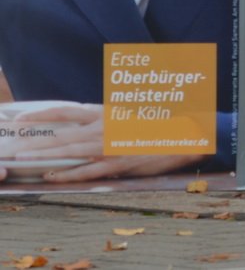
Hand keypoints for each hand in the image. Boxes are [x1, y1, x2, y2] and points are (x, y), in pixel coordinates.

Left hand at [8, 103, 202, 182]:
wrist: (185, 134)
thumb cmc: (157, 123)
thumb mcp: (129, 113)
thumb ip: (105, 118)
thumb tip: (84, 122)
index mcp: (105, 112)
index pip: (65, 111)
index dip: (41, 115)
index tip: (22, 119)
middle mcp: (103, 127)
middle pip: (61, 134)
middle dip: (35, 141)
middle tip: (13, 145)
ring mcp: (109, 146)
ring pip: (69, 152)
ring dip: (44, 157)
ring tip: (23, 160)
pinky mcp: (117, 164)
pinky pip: (86, 170)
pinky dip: (67, 174)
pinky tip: (51, 175)